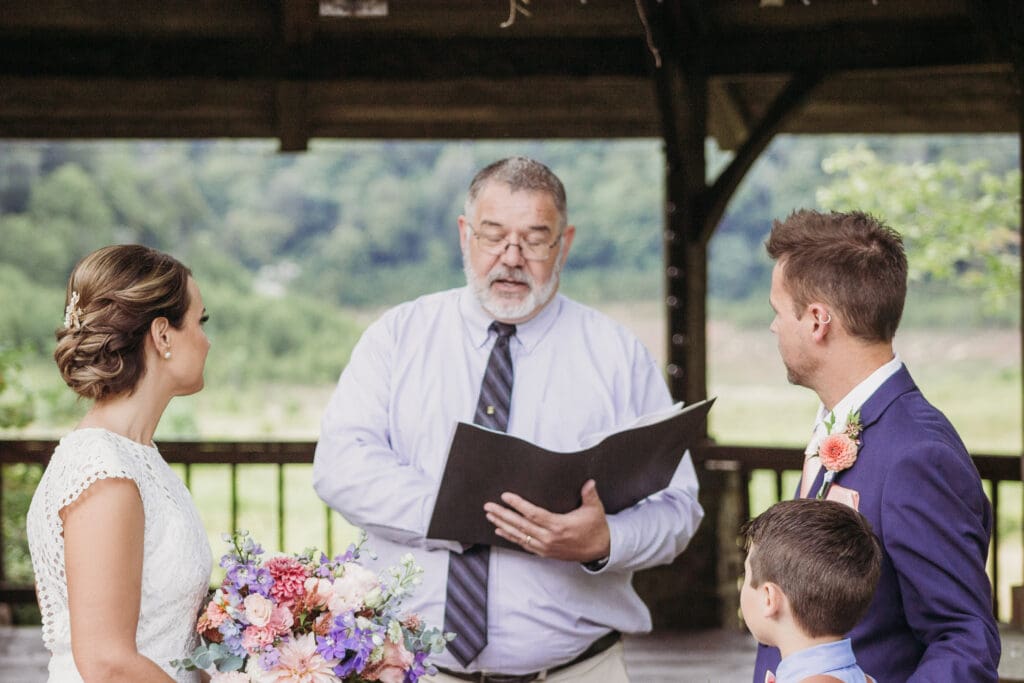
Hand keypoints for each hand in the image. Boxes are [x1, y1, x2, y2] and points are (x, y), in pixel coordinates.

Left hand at [484, 479, 610, 561]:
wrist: (600, 550)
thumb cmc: (596, 527)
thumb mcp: (595, 509)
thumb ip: (590, 494)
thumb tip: (589, 481)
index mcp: (559, 526)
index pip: (533, 514)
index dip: (518, 505)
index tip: (505, 496)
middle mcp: (549, 538)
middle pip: (521, 525)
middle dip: (503, 515)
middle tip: (488, 506)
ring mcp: (545, 547)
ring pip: (519, 536)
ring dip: (503, 525)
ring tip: (490, 516)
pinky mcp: (545, 552)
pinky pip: (524, 544)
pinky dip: (511, 537)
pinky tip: (500, 530)